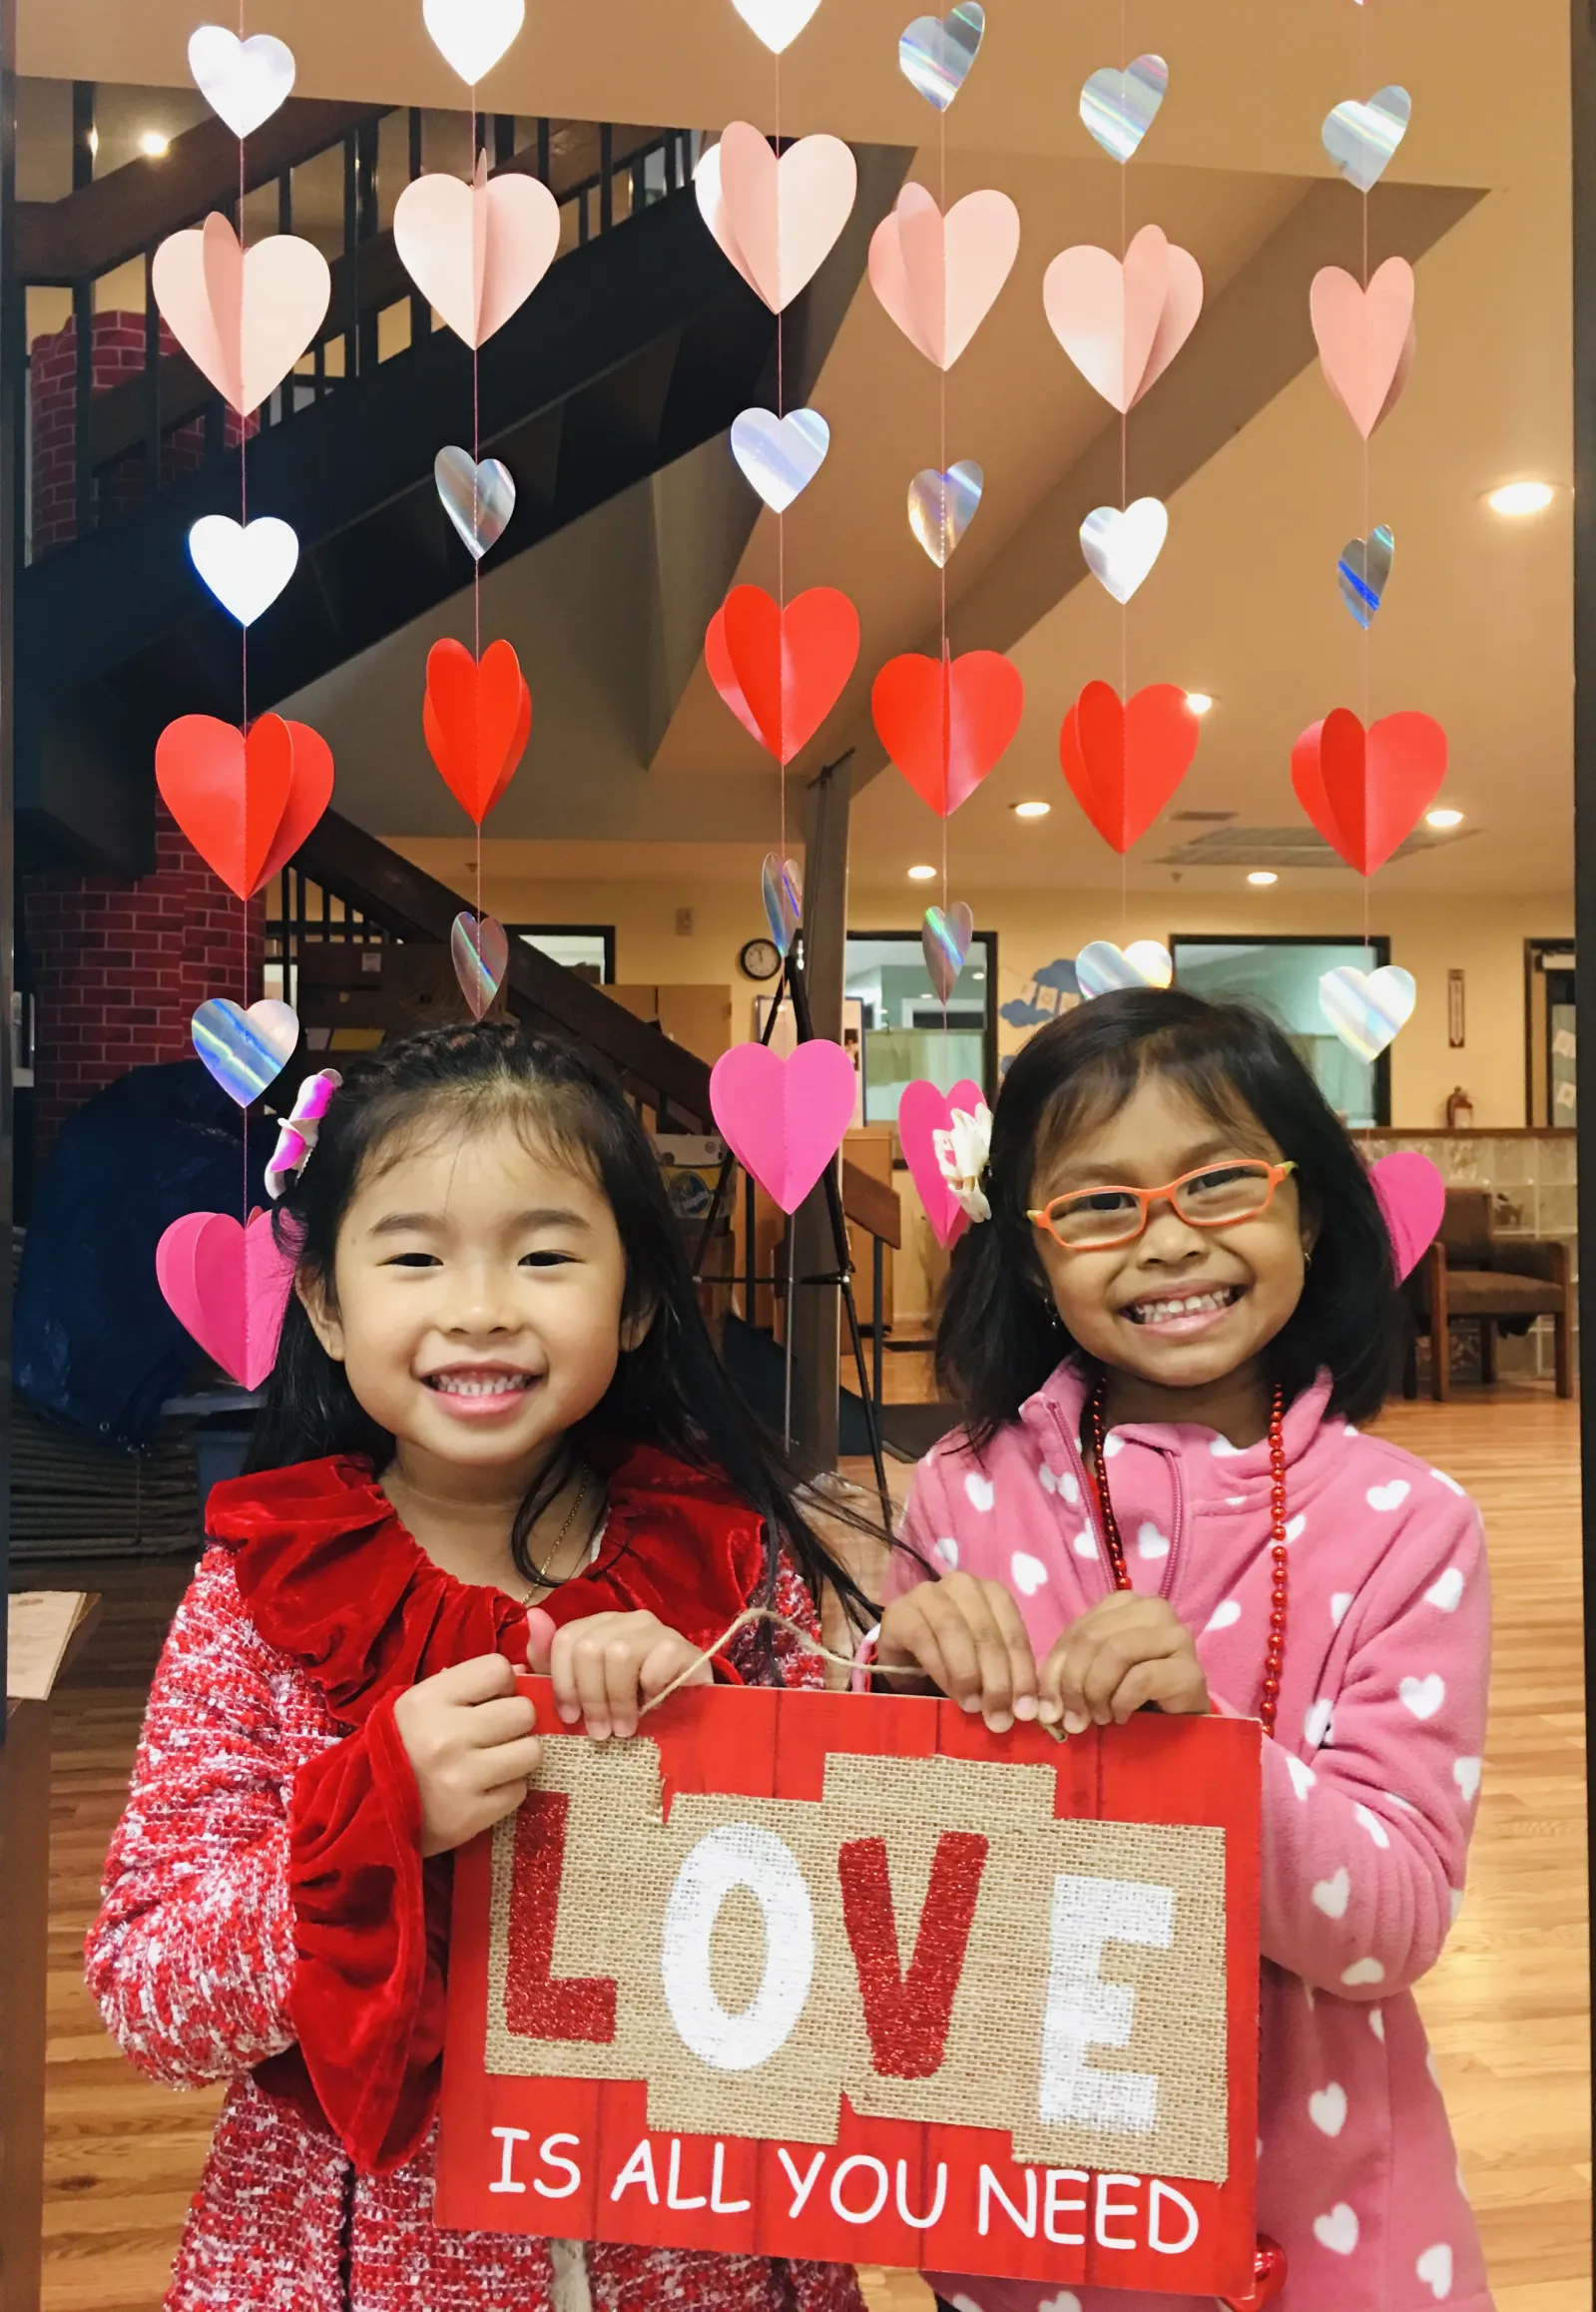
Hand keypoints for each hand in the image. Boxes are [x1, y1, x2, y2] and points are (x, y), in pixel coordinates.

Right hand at [392, 1653, 541, 1858]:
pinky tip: (486, 1788)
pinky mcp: (472, 1815)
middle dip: (514, 1722)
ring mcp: (462, 1777)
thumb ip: (468, 1686)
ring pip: (531, 1752)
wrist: (366, 1812)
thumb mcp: (421, 1705)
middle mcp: (447, 1736)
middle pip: (523, 1711)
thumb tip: (522, 1674)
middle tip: (495, 1734)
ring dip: (518, 1756)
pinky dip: (508, 1789)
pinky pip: (520, 1791)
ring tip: (496, 1762)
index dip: (500, 1685)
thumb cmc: (401, 1748)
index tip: (488, 1700)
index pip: (498, 1670)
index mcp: (430, 1700)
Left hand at [531, 1610, 710, 1739]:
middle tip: (600, 1732)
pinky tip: (654, 1705)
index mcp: (598, 1626)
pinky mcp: (682, 1645)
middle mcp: (625, 1620)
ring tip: (624, 1729)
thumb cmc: (631, 1702)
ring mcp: (655, 1629)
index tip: (570, 1718)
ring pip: (618, 1654)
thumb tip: (533, 1617)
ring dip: (618, 1700)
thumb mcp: (585, 1689)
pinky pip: (656, 1661)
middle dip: (590, 1697)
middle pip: (589, 1648)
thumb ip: (552, 1661)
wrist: (688, 1712)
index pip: (566, 1639)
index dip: (563, 1682)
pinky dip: (650, 1689)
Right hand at [876, 1572, 1039, 1732]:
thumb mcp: (986, 1666)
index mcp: (992, 1594)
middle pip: (986, 1633)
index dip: (1022, 1673)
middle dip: (997, 1680)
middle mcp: (962, 1585)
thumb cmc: (953, 1661)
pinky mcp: (900, 1612)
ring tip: (973, 1707)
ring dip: (968, 1675)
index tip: (1026, 1710)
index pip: (1014, 1632)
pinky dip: (940, 1669)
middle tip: (999, 1718)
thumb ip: (1006, 1678)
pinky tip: (949, 1692)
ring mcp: (928, 1594)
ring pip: (955, 1632)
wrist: (904, 1658)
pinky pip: (923, 1639)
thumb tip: (1028, 1709)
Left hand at [1039, 1593, 1209, 1732]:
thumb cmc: (1132, 1695)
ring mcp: (1176, 1635)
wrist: (1179, 1721)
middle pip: (1094, 1637)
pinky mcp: (1190, 1669)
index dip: (1055, 1670)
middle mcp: (1152, 1609)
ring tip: (1100, 1716)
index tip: (1049, 1708)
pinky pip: (1142, 1678)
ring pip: (1117, 1652)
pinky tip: (1122, 1716)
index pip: (1077, 1630)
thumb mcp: (1090, 1678)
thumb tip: (1044, 1708)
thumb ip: (1064, 1678)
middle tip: (1074, 1719)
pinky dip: (1122, 1701)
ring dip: (1098, 1692)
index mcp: (1123, 1603)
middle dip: (1074, 1683)